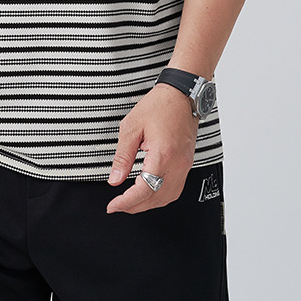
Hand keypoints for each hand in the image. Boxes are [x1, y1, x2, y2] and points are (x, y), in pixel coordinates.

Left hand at [105, 84, 197, 213]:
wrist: (181, 94)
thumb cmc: (159, 105)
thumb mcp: (132, 127)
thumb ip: (122, 156)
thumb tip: (114, 180)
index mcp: (163, 154)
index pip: (144, 190)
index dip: (126, 202)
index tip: (113, 205)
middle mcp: (178, 164)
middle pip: (156, 198)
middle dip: (135, 206)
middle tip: (118, 205)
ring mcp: (185, 165)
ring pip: (168, 197)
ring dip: (148, 204)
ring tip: (130, 202)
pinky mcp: (187, 163)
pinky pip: (175, 189)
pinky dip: (160, 196)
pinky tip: (148, 192)